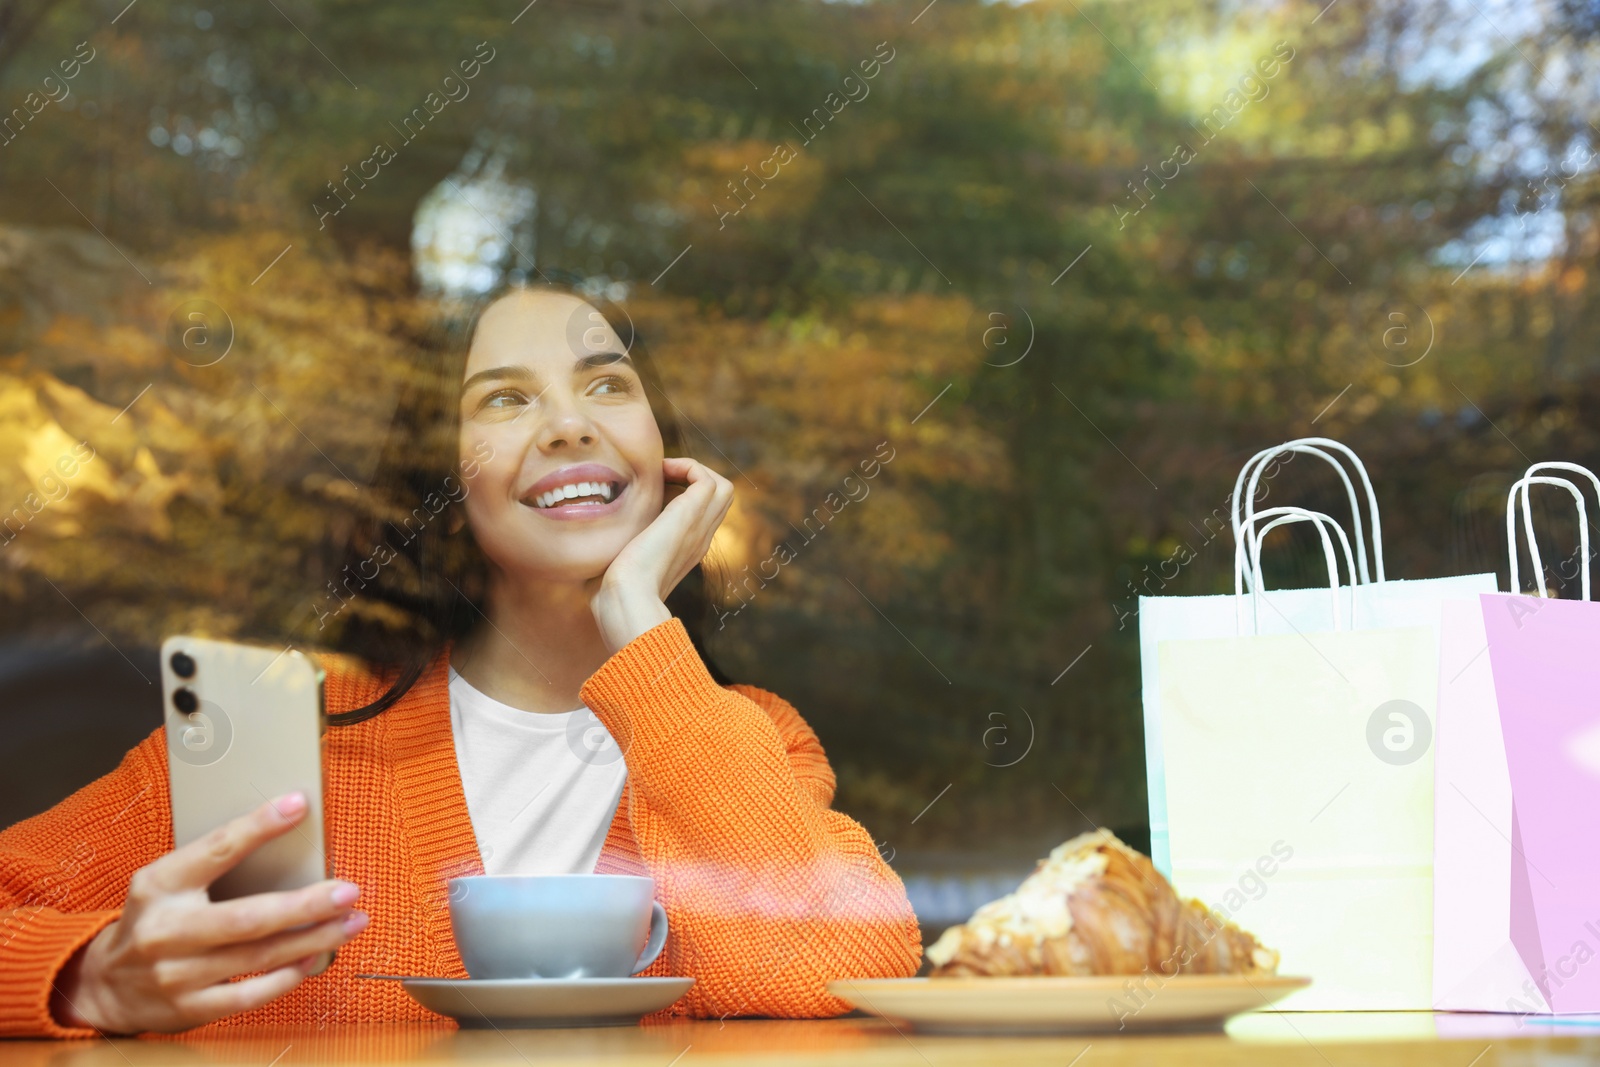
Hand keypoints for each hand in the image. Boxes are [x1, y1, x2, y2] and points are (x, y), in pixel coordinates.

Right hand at [51, 792, 366, 1034]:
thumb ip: (214, 861)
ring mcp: (176, 974)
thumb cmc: (155, 919)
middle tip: (348, 891)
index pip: (216, 849)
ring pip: (258, 957)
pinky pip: (250, 995)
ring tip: (351, 922)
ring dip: (313, 939)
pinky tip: (315, 959)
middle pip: (247, 918)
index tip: (297, 805)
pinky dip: (287, 977)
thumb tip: (286, 832)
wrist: (105, 984)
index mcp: (160, 884)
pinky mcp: (189, 1008)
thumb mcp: (167, 881)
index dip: (258, 826)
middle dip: (306, 905)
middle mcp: (166, 930)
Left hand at [592, 456, 733, 652]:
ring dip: (694, 470)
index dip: (684, 492)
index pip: (702, 513)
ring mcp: (698, 527)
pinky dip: (687, 466)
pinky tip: (660, 473)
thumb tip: (598, 530)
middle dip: (694, 478)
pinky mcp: (690, 515)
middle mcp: (698, 538)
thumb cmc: (612, 588)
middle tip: (661, 477)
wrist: (624, 596)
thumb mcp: (620, 560)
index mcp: (685, 549)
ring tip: (663, 472)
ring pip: (722, 487)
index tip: (654, 489)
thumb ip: (620, 545)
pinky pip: (707, 479)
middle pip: (720, 499)